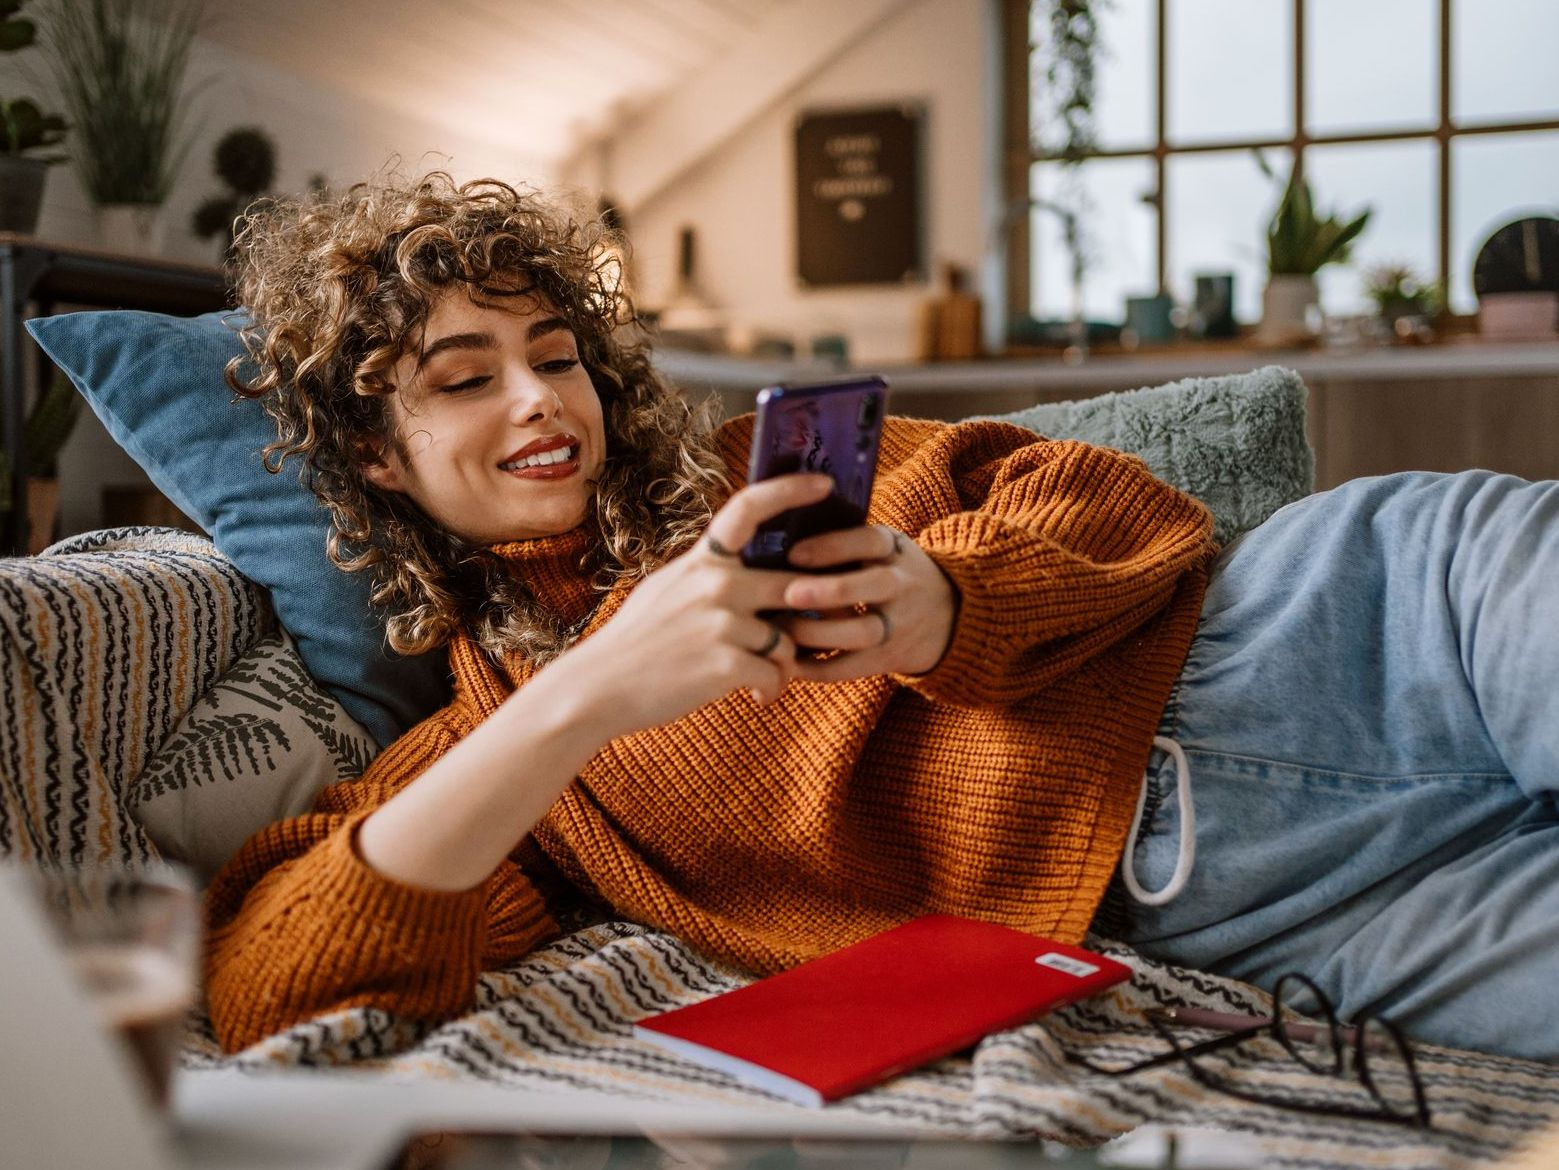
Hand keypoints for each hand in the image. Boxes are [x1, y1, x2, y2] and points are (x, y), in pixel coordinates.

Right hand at [557, 473, 833, 737]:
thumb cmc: (636, 642)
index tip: (825, 484)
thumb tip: (744, 566)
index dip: (791, 490)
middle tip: (797, 641)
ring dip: (784, 665)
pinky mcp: (726, 664)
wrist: (598, 688)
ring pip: (788, 640)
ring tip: (765, 682)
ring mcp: (722, 623)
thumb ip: (708, 575)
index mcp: (702, 562)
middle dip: (803, 618)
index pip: (748, 508)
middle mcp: (716, 584)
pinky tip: (756, 698)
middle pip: (793, 586)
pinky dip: (771, 690)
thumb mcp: (667, 589)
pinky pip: (776, 674)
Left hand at [777, 524, 956, 680]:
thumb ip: (846, 542)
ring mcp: (899, 624)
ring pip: (862, 632)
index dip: (833, 547)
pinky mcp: (890, 658)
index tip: (794, 553)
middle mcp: (902, 585)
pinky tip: (789, 664)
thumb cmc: (893, 572)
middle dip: (831, 590)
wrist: (950, 614)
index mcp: (896, 550)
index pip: (869, 541)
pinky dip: (819, 669)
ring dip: (818, 633)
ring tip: (781, 629)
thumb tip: (779, 538)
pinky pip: (853, 667)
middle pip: (874, 585)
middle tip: (789, 593)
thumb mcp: (884, 548)